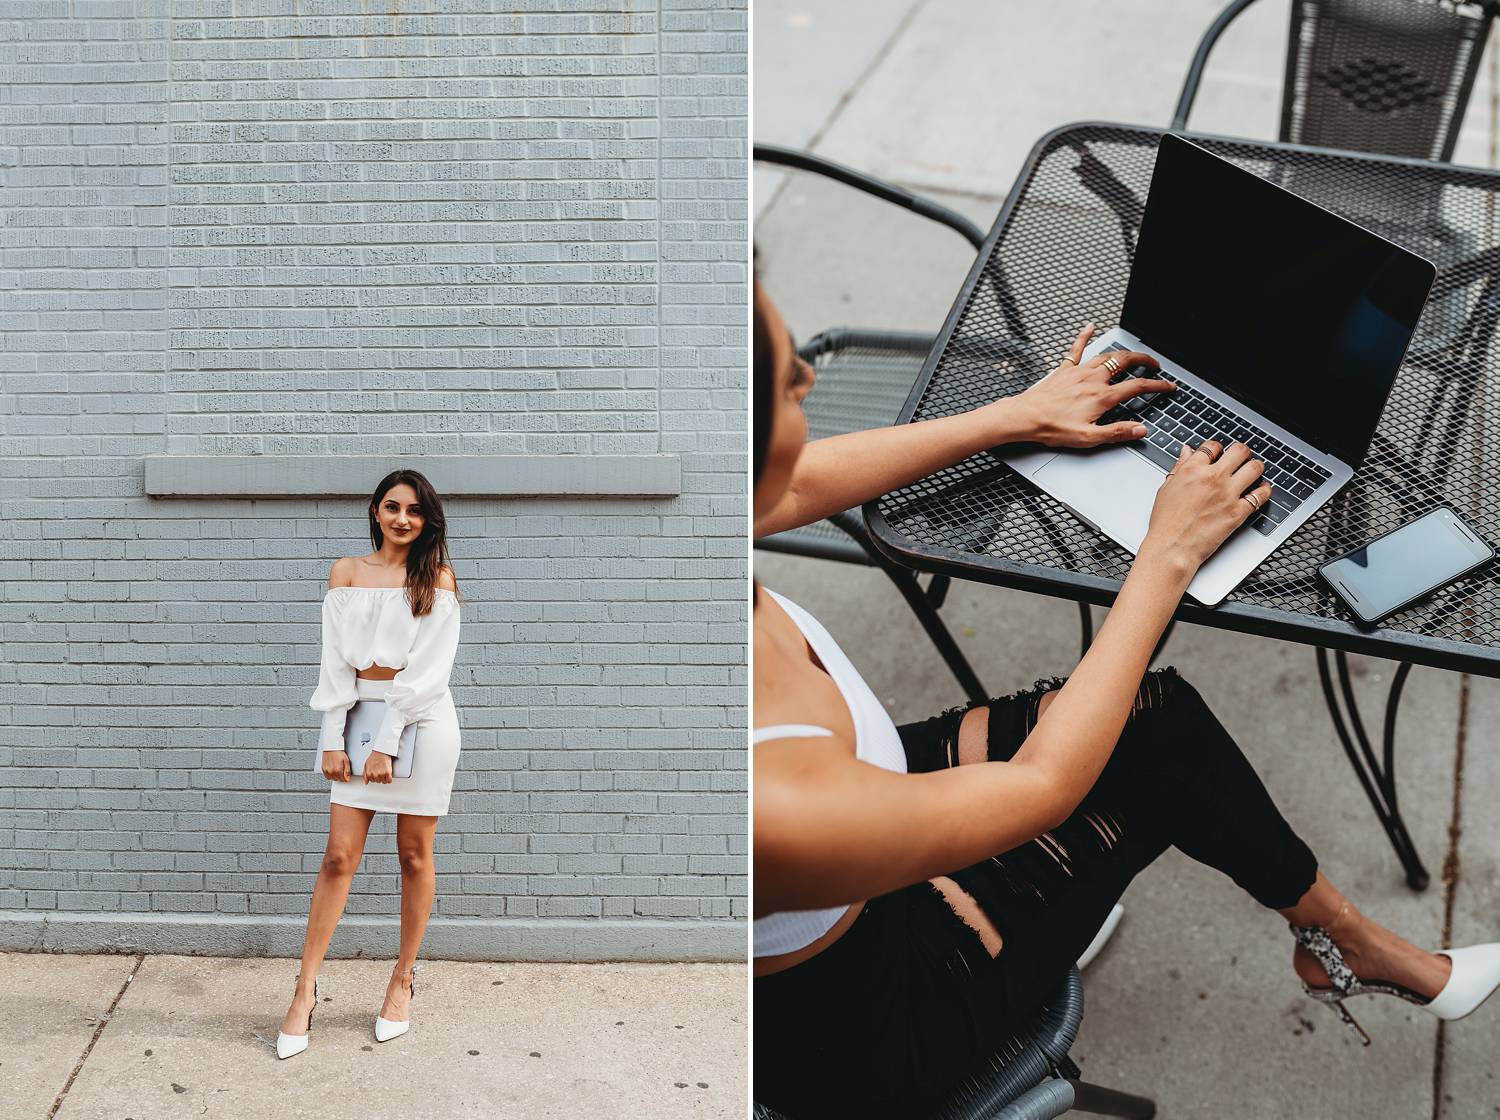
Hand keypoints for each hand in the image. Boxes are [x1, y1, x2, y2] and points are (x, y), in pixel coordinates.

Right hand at [322, 750, 350, 781]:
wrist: (331, 747)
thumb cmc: (338, 752)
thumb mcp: (346, 761)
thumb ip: (347, 770)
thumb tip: (348, 777)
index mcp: (338, 770)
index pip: (343, 780)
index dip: (346, 778)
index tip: (347, 776)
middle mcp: (331, 771)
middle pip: (338, 780)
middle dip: (341, 777)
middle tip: (343, 772)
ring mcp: (326, 771)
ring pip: (332, 779)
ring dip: (336, 777)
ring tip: (338, 771)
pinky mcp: (323, 769)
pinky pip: (327, 777)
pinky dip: (330, 776)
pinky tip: (333, 771)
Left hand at [363, 751, 393, 784]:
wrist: (381, 751)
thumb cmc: (374, 757)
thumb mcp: (366, 765)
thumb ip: (365, 775)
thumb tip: (366, 782)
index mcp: (369, 774)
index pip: (372, 781)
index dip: (374, 777)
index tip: (376, 773)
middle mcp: (375, 775)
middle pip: (378, 781)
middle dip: (379, 777)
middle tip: (380, 771)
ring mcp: (381, 774)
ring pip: (383, 782)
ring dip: (384, 778)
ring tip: (384, 771)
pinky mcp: (388, 772)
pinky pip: (389, 781)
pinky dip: (389, 779)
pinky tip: (388, 775)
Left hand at [1010, 323, 1175, 447]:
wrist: (1025, 417)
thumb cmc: (1052, 428)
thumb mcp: (1088, 438)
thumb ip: (1117, 432)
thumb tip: (1140, 430)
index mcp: (1102, 397)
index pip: (1137, 387)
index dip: (1157, 386)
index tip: (1168, 386)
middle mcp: (1093, 380)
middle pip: (1125, 363)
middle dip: (1144, 361)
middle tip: (1155, 364)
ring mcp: (1078, 372)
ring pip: (1107, 355)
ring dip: (1123, 353)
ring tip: (1134, 355)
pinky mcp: (1064, 369)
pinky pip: (1076, 349)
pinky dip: (1084, 336)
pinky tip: (1090, 326)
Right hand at [1141, 438, 1273, 572]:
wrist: (1172, 548)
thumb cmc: (1166, 522)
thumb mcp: (1166, 489)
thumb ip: (1179, 467)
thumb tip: (1187, 451)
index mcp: (1192, 470)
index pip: (1213, 446)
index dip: (1218, 448)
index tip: (1220, 453)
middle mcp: (1212, 478)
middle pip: (1239, 451)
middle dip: (1242, 452)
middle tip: (1242, 458)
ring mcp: (1228, 494)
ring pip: (1254, 468)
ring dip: (1256, 467)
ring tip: (1254, 470)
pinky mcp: (1238, 512)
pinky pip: (1261, 495)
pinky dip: (1265, 490)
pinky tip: (1262, 490)